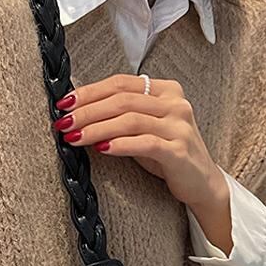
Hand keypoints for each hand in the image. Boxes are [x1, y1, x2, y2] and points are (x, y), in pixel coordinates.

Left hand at [56, 73, 232, 251]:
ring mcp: (179, 125)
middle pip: (122, 99)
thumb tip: (78, 110)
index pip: (120, 83)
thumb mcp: (146, 127)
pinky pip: (145, 142)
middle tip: (63, 122)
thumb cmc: (168, 152)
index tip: (65, 102)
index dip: (90, 91)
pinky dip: (120, 144)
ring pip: (130, 119)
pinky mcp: (179, 150)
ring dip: (97, 128)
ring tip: (74, 137)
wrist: (202, 183)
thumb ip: (122, 114)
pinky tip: (101, 148)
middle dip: (87, 110)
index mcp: (166, 89)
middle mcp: (175, 102)